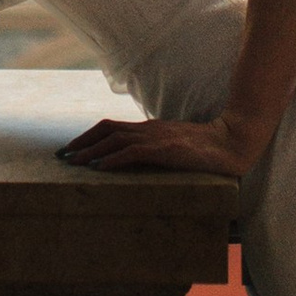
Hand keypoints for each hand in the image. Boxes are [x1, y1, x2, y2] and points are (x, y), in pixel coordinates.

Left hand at [57, 113, 268, 180]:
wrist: (233, 142)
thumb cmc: (207, 150)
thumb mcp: (175, 150)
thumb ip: (156, 153)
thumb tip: (135, 166)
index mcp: (150, 129)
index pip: (111, 127)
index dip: (88, 136)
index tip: (71, 149)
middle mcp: (149, 130)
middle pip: (106, 129)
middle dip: (81, 142)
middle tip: (62, 157)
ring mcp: (158, 138)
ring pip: (115, 139)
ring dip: (91, 151)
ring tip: (74, 164)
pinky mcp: (167, 150)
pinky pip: (133, 153)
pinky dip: (112, 159)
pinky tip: (99, 169)